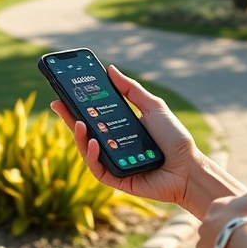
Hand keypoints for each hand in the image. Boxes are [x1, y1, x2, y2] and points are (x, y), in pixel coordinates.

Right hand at [50, 64, 199, 205]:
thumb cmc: (174, 138)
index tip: (66, 90)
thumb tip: (110, 69)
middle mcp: (113, 144)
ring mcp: (113, 162)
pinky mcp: (115, 178)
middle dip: (70, 118)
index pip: (94, 115)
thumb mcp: (152, 106)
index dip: (79, 104)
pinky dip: (92, 156)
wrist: (188, 168)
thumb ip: (131, 90)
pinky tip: (94, 143)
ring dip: (79, 137)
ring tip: (79, 123)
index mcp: (120, 127)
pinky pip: (97, 169)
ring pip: (87, 150)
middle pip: (85, 131)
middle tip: (58, 103)